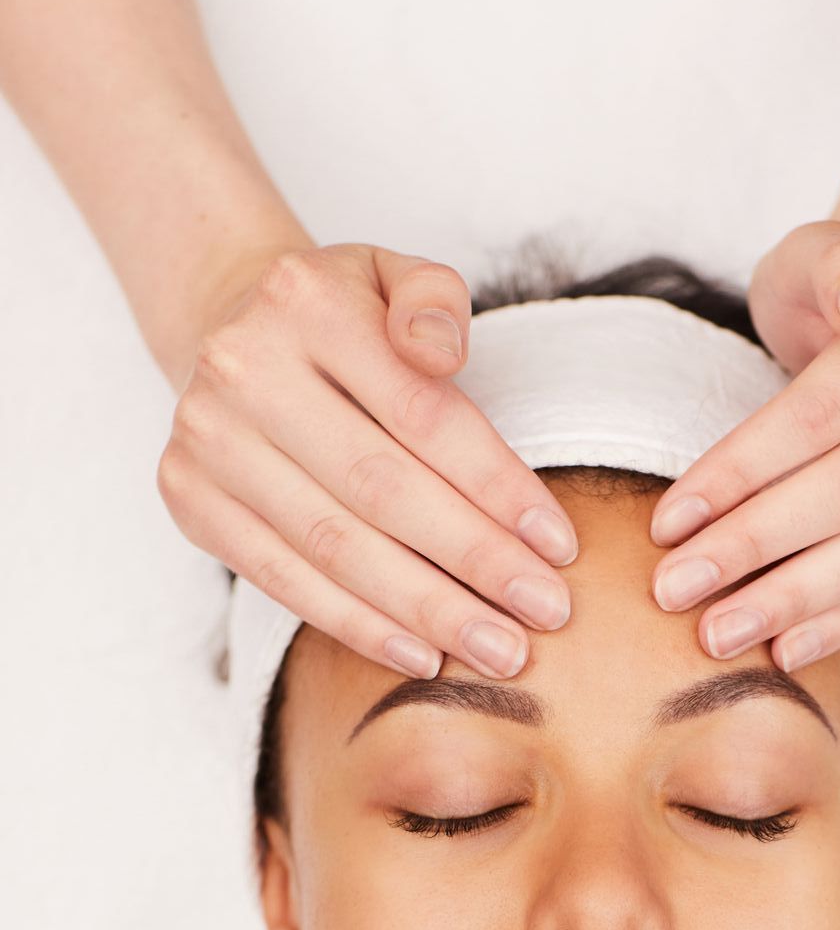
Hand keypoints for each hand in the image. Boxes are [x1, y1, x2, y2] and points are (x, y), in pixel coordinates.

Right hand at [157, 242, 581, 679]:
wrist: (228, 327)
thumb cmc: (343, 316)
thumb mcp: (394, 275)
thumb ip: (433, 302)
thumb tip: (440, 352)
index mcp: (305, 303)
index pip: (423, 414)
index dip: (496, 487)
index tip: (559, 547)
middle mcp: (244, 368)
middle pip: (381, 489)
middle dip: (475, 561)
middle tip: (546, 614)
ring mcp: (207, 439)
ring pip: (335, 546)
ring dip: (427, 609)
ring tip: (500, 650)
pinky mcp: (189, 499)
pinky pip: (284, 579)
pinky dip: (358, 625)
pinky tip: (422, 655)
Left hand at [646, 219, 839, 669]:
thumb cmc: (839, 285)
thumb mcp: (820, 250)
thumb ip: (838, 269)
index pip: (822, 414)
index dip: (740, 472)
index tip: (665, 523)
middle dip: (755, 550)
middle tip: (676, 593)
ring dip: (797, 602)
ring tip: (720, 633)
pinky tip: (785, 649)